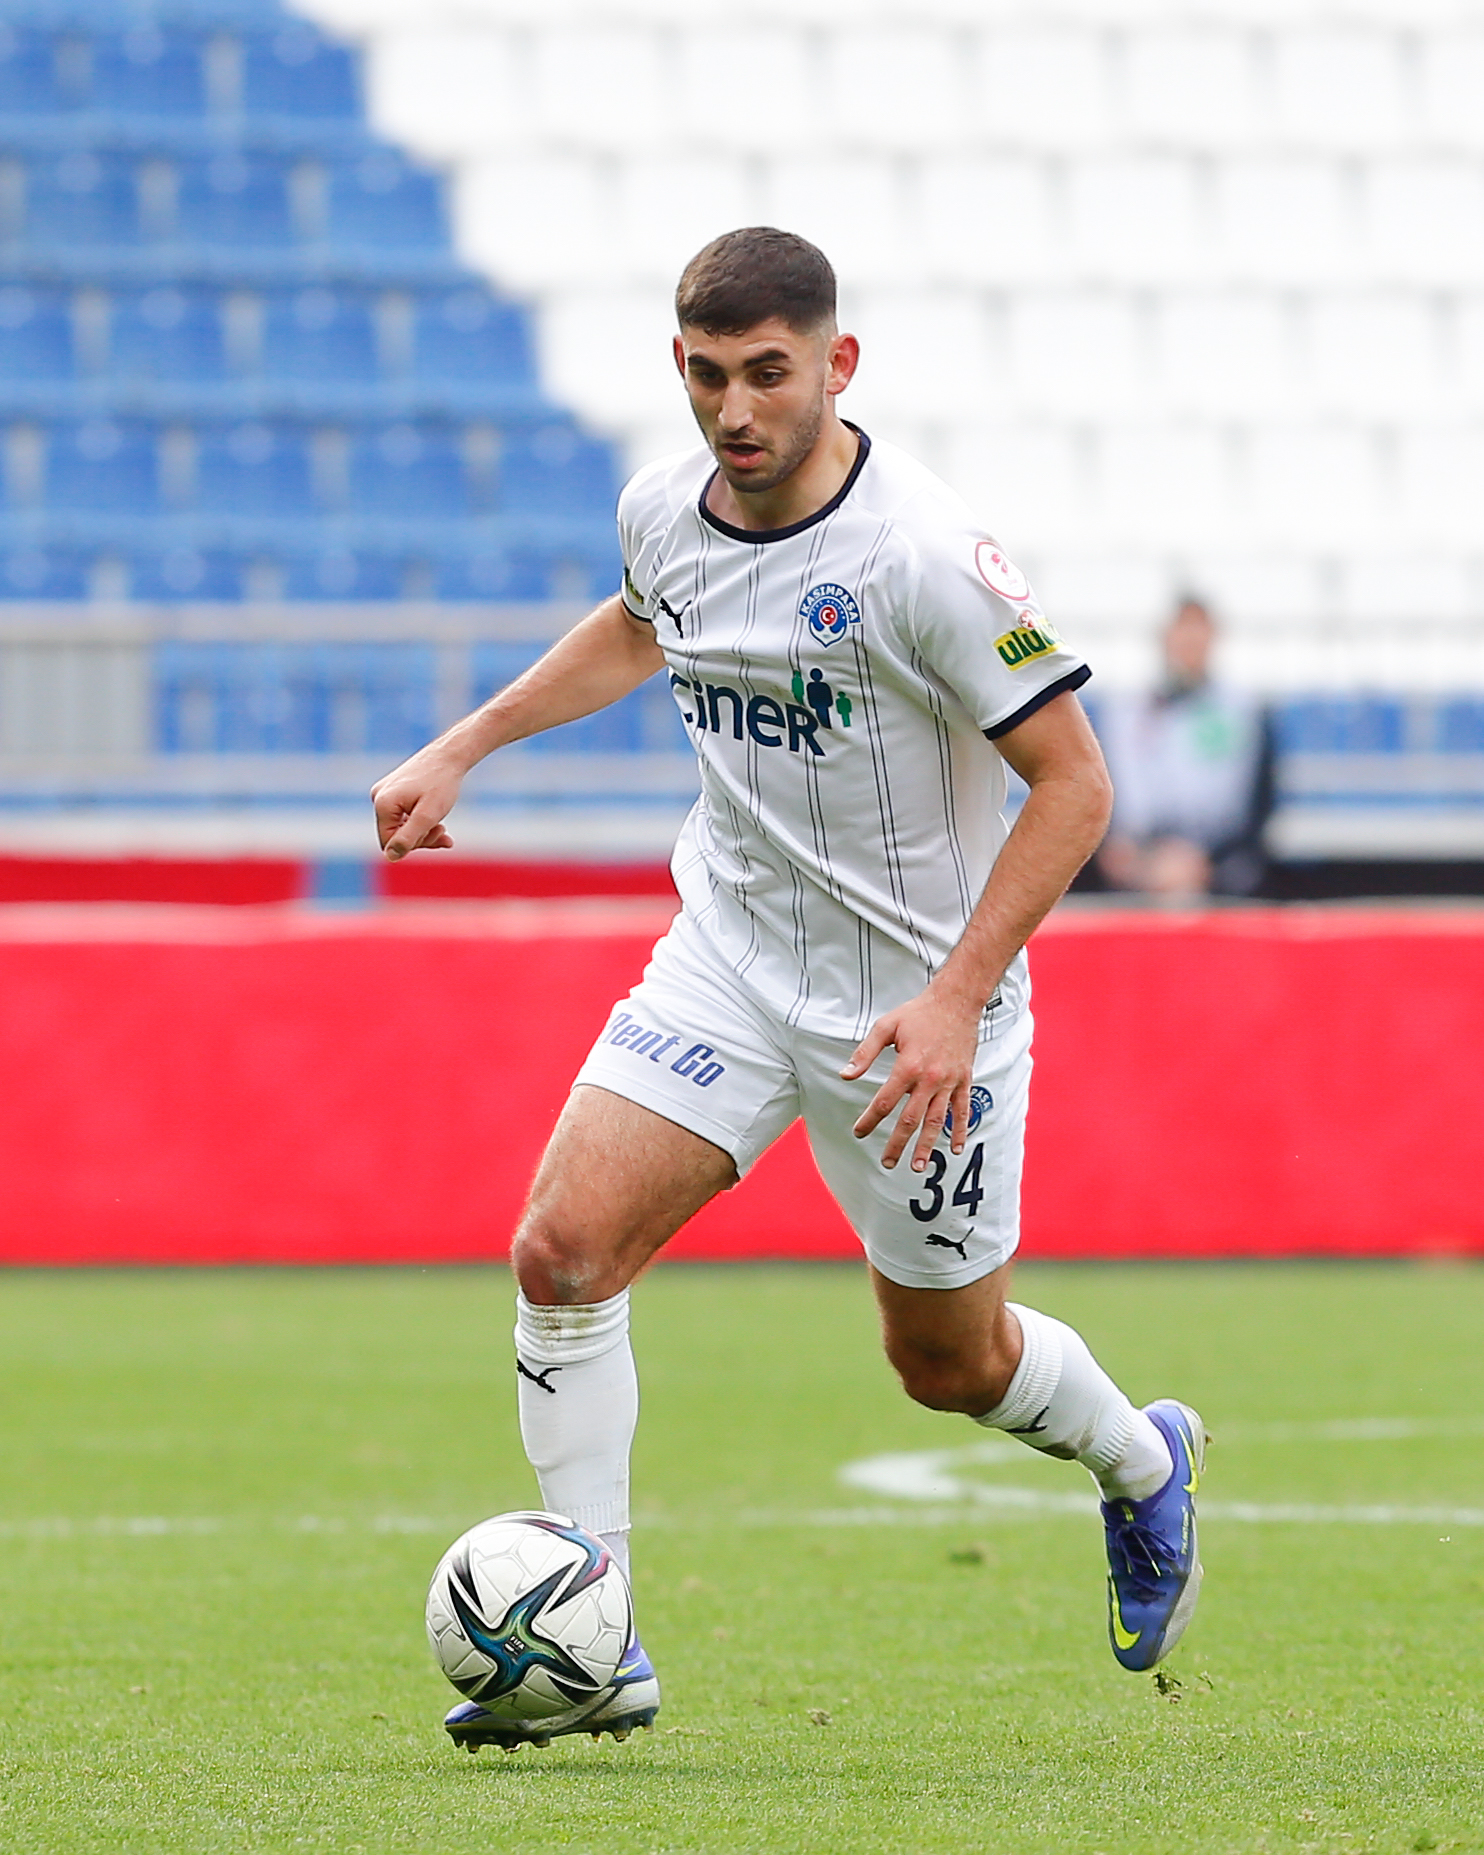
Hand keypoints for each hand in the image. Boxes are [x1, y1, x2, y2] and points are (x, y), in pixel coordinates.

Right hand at [370, 747, 465, 858]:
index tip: (437, 837)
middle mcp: (378, 797)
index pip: (389, 843)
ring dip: (423, 830)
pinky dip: (420, 820)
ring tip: (442, 827)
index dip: (413, 846)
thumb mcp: (427, 816)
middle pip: (394, 834)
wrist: (450, 755)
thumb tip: (390, 857)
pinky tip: (437, 820)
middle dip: (420, 838)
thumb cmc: (441, 784)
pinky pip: (403, 814)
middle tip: (443, 832)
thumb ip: (408, 838)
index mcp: (382, 804)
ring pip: (400, 825)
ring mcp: (385, 792)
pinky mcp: (394, 789)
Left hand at [841, 986, 981, 1172]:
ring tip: (918, 1166)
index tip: (859, 1132)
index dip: (870, 1120)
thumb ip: (865, 1053)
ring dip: (927, 1146)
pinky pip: (962, 1110)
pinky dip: (960, 1130)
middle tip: (887, 1163)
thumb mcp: (886, 1026)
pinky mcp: (964, 1079)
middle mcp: (929, 1079)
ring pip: (937, 1121)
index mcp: (907, 1066)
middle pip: (910, 1119)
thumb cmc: (918, 1013)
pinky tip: (956, 1148)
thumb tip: (846, 1075)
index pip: (884, 1102)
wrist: (956, 1001)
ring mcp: (949, 1081)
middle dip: (897, 1143)